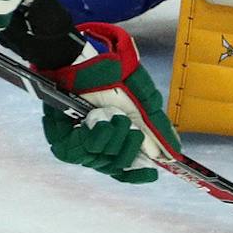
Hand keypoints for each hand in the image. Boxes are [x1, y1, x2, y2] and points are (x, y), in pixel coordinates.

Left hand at [35, 21, 180, 182]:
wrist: (86, 59)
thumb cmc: (111, 75)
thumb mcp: (143, 102)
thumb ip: (156, 130)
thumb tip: (171, 153)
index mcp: (114, 137)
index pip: (124, 167)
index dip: (138, 173)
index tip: (153, 173)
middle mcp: (94, 144)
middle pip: (115, 167)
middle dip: (128, 148)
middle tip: (129, 126)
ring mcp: (77, 142)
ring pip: (100, 161)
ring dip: (113, 137)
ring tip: (112, 115)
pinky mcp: (60, 139)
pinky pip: (80, 152)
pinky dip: (95, 135)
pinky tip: (97, 120)